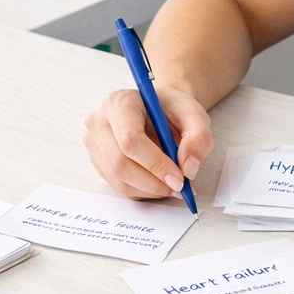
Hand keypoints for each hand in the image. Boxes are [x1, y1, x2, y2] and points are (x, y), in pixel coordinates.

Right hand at [82, 85, 212, 200]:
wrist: (158, 111)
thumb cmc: (171, 109)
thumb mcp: (194, 115)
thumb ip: (198, 138)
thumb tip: (188, 168)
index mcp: (120, 102)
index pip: (130, 140)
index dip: (155, 164)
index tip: (179, 177)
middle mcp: (100, 121)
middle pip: (120, 163)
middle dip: (153, 182)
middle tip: (179, 187)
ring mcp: (95, 142)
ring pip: (119, 179)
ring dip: (150, 189)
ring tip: (172, 185)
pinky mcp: (98, 160)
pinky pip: (118, 185)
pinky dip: (143, 190)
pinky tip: (158, 182)